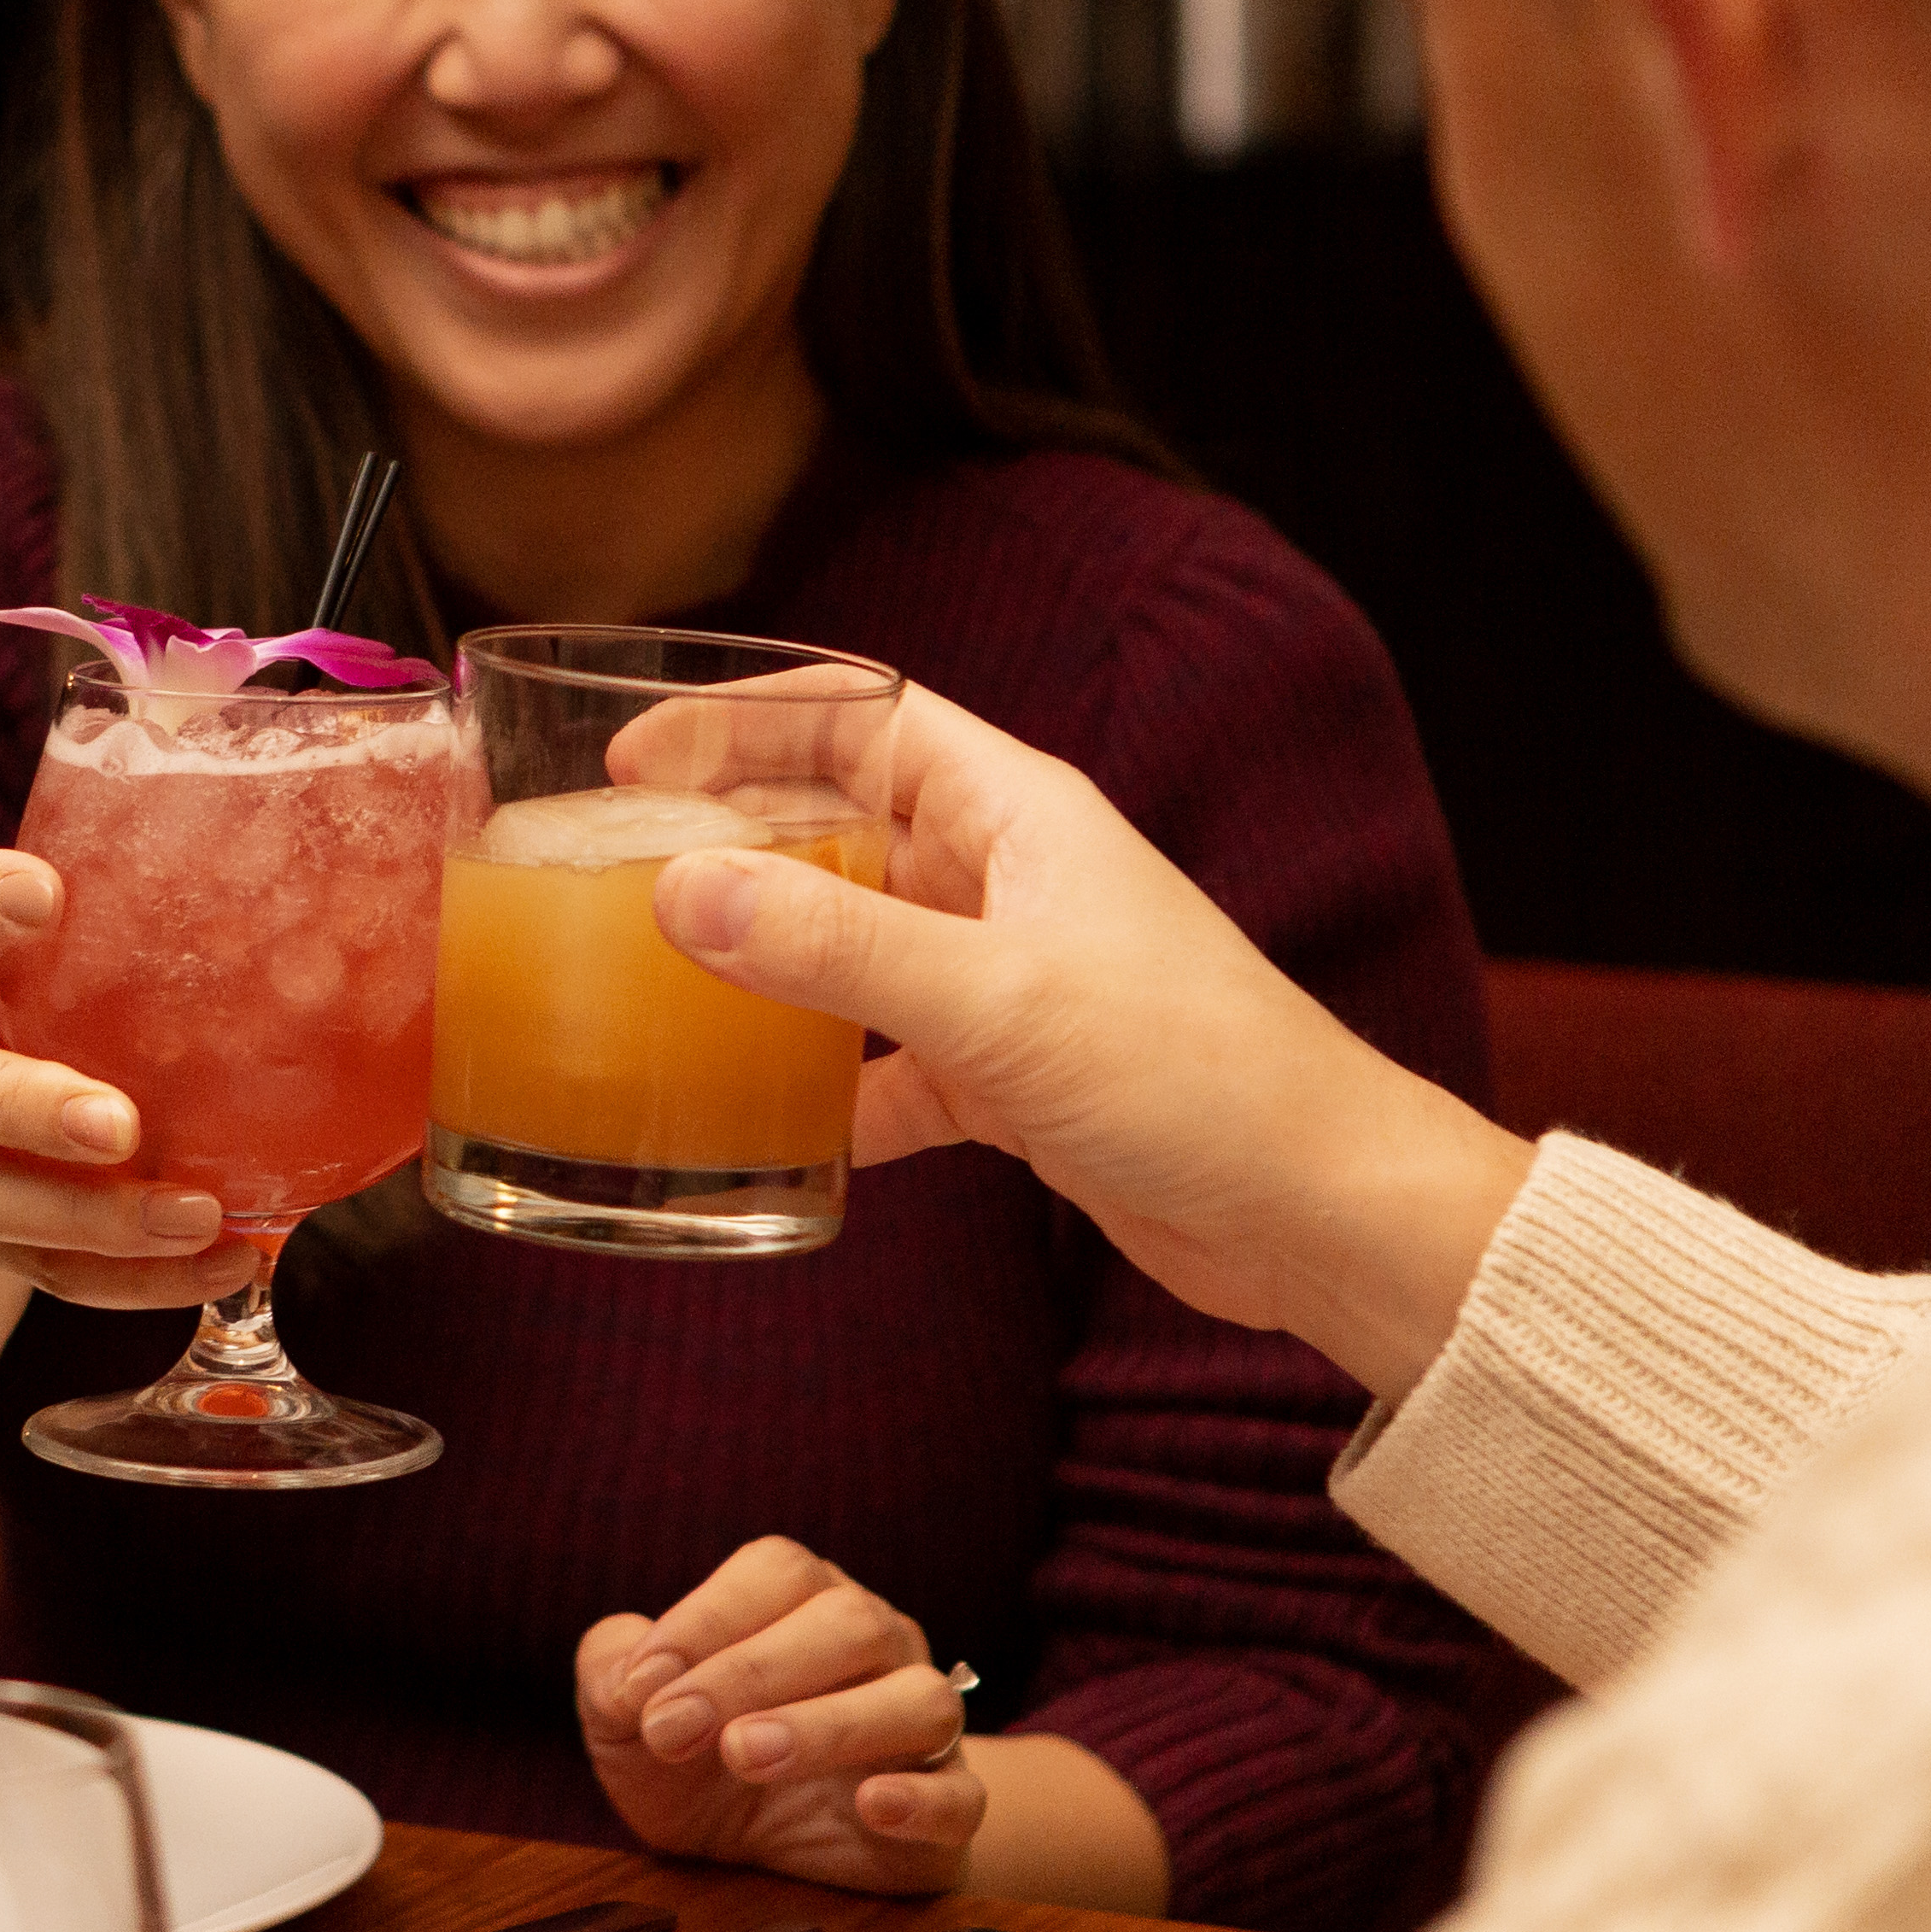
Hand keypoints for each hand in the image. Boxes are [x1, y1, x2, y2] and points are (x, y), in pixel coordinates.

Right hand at [0, 846, 260, 1310]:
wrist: (15, 1107)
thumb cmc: (92, 988)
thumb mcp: (109, 929)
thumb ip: (173, 897)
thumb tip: (353, 855)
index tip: (46, 896)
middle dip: (23, 1108)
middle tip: (115, 1124)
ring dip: (92, 1216)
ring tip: (197, 1214)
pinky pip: (54, 1271)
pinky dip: (139, 1279)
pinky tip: (229, 1263)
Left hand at [575, 1537, 983, 1893]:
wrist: (762, 1861)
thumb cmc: (695, 1763)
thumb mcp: (628, 1720)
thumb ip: (612, 1675)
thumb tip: (630, 1675)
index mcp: (803, 1602)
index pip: (777, 1573)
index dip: (706, 1618)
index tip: (639, 1686)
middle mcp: (878, 1647)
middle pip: (850, 1624)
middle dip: (752, 1673)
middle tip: (675, 1730)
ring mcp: (922, 1727)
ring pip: (918, 1701)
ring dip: (831, 1725)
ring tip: (748, 1757)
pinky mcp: (948, 1810)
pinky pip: (962, 1794)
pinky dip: (923, 1798)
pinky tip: (872, 1806)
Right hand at [645, 689, 1535, 1397]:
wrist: (1319, 1212)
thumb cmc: (1197, 1077)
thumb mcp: (997, 1004)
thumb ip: (835, 947)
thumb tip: (681, 890)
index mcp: (1016, 813)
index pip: (858, 718)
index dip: (741, 721)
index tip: (633, 756)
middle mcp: (1007, 881)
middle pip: (839, 828)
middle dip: (730, 844)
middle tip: (612, 878)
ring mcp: (1010, 981)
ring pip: (854, 948)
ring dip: (767, 969)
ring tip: (657, 992)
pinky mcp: (1016, 1079)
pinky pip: (890, 1065)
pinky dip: (827, 1092)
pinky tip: (763, 1135)